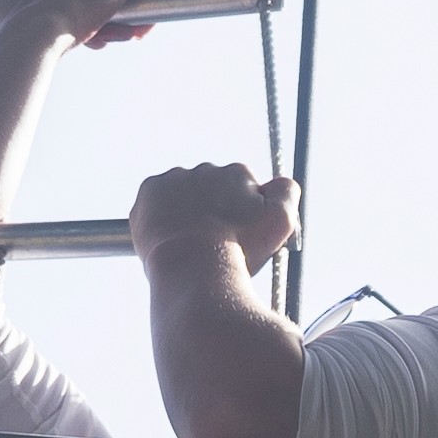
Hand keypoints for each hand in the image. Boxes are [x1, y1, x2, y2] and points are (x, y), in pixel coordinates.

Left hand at [131, 162, 300, 274]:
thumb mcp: (280, 223)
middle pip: (210, 189)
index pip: (242, 190)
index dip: (238, 216)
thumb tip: (280, 183)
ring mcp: (176, 177)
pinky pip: (154, 200)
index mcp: (238, 173)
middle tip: (209, 243)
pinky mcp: (150, 190)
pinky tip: (167, 237)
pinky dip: (159, 216)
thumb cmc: (240, 252)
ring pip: (181, 193)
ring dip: (184, 212)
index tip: (234, 237)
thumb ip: (287, 193)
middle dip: (211, 211)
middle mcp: (207, 168)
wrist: (195, 269)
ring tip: (187, 243)